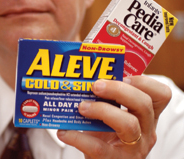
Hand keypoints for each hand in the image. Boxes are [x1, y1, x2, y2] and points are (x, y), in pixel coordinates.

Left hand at [57, 76, 171, 158]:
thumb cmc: (105, 135)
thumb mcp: (112, 115)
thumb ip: (105, 98)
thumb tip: (82, 76)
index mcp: (147, 115)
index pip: (160, 95)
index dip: (144, 82)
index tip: (122, 75)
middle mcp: (146, 131)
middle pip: (143, 104)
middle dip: (118, 90)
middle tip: (95, 85)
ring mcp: (133, 148)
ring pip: (128, 125)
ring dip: (102, 110)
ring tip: (81, 107)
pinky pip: (98, 148)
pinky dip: (78, 137)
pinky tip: (64, 132)